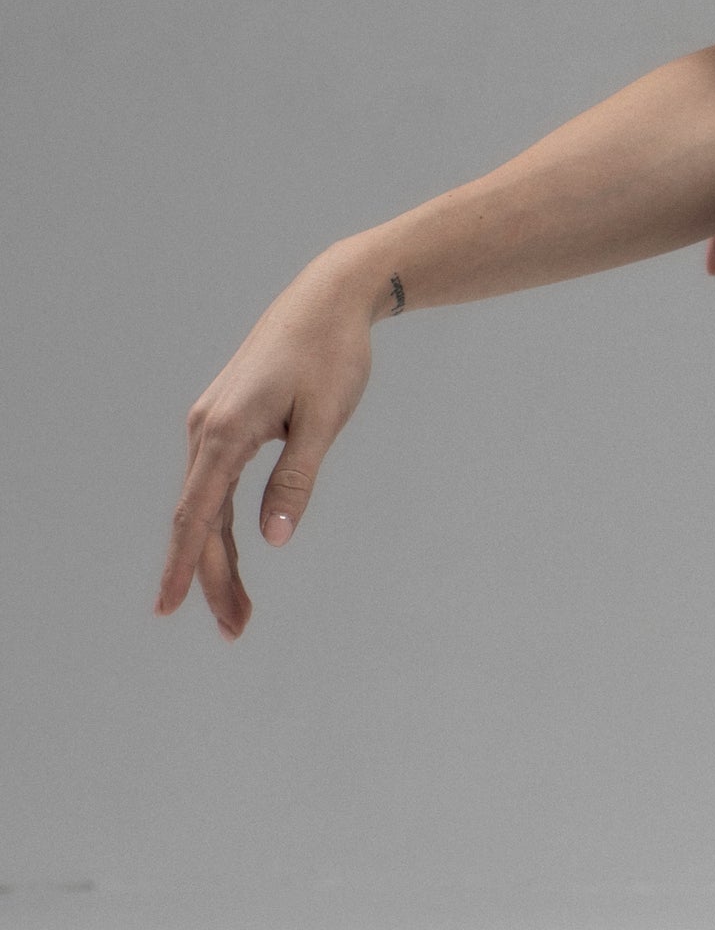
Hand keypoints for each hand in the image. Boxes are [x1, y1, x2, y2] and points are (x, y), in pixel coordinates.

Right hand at [156, 251, 380, 639]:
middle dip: (213, 578)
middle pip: (199, 519)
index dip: (182, 566)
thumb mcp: (324, 421)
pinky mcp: (225, 422)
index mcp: (226, 431)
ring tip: (240, 611)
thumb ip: (297, 479)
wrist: (326, 300)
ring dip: (220, 558)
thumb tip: (274, 538)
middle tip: (236, 629)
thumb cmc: (331, 356)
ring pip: (205, 505)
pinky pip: (215, 485)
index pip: (196, 514)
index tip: (168, 608)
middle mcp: (207, 429)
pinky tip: (236, 555)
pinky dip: (223, 524)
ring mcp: (211, 424)